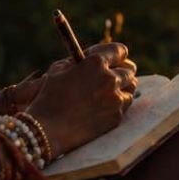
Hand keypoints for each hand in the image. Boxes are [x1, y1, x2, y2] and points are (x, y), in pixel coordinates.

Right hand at [12, 42, 136, 109]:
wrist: (47, 128)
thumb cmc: (48, 96)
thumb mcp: (60, 69)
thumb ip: (81, 61)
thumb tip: (95, 56)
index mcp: (95, 62)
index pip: (120, 51)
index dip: (116, 55)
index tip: (113, 59)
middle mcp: (109, 78)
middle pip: (129, 69)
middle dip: (121, 70)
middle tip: (114, 74)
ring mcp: (115, 99)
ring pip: (130, 88)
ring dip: (122, 88)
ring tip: (108, 92)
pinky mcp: (116, 116)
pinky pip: (124, 106)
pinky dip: (117, 105)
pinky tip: (103, 107)